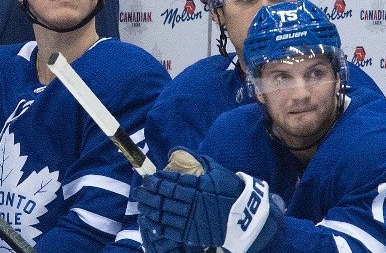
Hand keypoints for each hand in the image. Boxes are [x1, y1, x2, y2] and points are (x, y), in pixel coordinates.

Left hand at [136, 148, 282, 252]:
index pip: (172, 183)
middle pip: (165, 198)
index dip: (157, 181)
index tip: (148, 178)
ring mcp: (193, 220)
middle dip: (149, 194)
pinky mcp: (194, 234)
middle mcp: (193, 203)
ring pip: (165, 214)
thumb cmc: (231, 190)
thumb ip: (199, 162)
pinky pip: (172, 231)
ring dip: (150, 209)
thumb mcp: (217, 172)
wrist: (247, 216)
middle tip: (138, 191)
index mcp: (198, 187)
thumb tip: (180, 152)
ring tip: (141, 204)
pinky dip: (159, 226)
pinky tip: (149, 221)